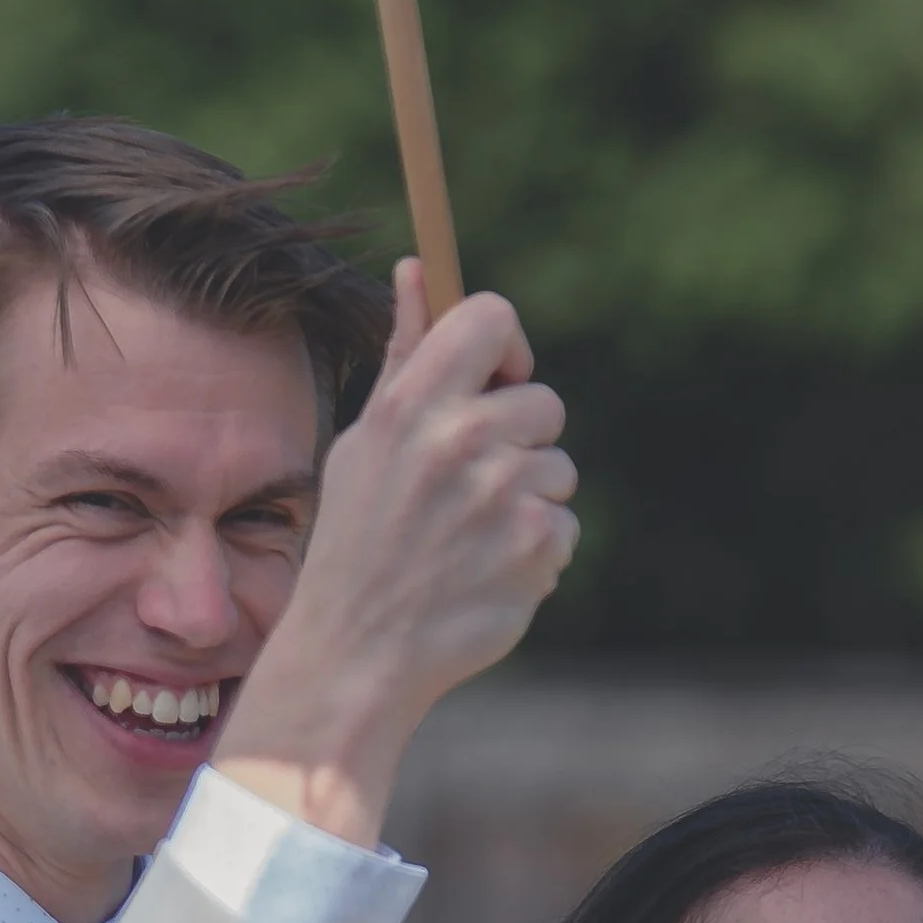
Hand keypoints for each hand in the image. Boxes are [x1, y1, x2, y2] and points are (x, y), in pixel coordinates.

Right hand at [216, 256, 576, 845]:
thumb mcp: (365, 443)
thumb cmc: (358, 543)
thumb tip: (417, 269)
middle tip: (470, 490)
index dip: (505, 348)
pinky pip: (564, 526)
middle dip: (519, 441)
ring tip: (470, 541)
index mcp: (414, 404)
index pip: (492, 318)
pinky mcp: (539, 546)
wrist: (360, 653)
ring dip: (528, 502)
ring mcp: (506, 494)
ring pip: (557, 469)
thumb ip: (404, 357)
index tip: (494, 382)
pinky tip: (487, 574)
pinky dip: (537, 552)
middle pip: (543, 402)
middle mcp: (464, 440)